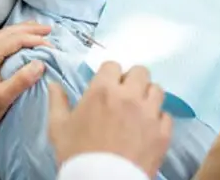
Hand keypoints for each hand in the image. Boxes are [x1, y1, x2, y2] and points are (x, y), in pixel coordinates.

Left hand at [0, 22, 51, 132]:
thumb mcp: (2, 98)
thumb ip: (21, 79)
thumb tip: (40, 63)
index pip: (15, 40)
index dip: (34, 39)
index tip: (51, 45)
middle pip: (8, 32)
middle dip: (29, 29)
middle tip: (48, 29)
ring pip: (2, 35)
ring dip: (20, 30)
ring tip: (36, 29)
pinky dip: (12, 36)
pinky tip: (17, 39)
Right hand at [48, 62, 172, 178]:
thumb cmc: (77, 155)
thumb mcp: (58, 127)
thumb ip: (57, 102)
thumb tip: (54, 84)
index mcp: (103, 90)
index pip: (113, 65)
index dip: (109, 75)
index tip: (107, 86)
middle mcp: (129, 96)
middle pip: (140, 72)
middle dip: (132, 81)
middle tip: (125, 96)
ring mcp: (149, 114)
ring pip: (157, 90)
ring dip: (148, 97)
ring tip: (139, 110)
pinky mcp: (162, 133)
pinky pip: (166, 116)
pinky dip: (158, 120)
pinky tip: (148, 129)